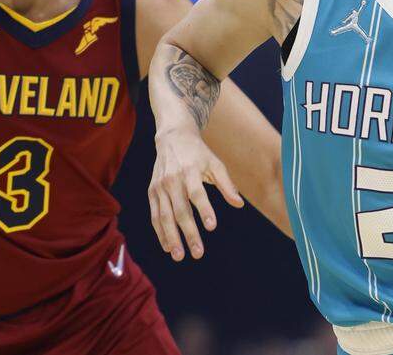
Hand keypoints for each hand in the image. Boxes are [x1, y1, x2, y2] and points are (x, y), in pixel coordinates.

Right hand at [149, 128, 243, 260]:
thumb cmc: (198, 154)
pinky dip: (160, 232)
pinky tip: (168, 246)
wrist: (172, 137)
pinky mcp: (152, 192)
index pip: (197, 194)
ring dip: (172, 237)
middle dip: (189, 233)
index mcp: (190, 171)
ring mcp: (160, 187)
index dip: (204, 210)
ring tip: (180, 256)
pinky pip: (155, 215)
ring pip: (164, 216)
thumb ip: (227, 185)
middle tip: (198, 253)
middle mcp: (172, 180)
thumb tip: (239, 204)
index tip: (212, 227)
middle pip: (180, 210)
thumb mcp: (215, 164)